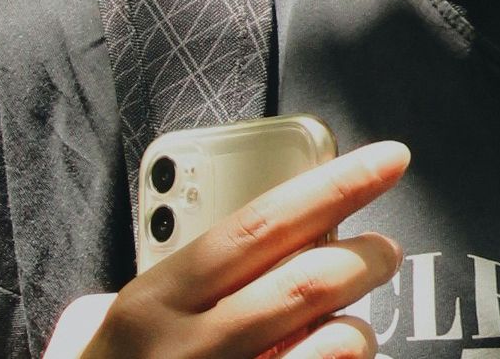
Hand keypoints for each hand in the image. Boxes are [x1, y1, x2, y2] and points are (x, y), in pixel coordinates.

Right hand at [45, 140, 409, 358]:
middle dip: (364, 256)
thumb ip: (167, 278)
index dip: (332, 187)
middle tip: (383, 250)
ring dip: (361, 322)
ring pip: (331, 341)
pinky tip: (337, 352)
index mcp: (153, 300)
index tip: (388, 159)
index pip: (259, 224)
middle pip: (305, 281)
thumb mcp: (111, 324)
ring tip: (358, 317)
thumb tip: (236, 227)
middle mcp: (187, 347)